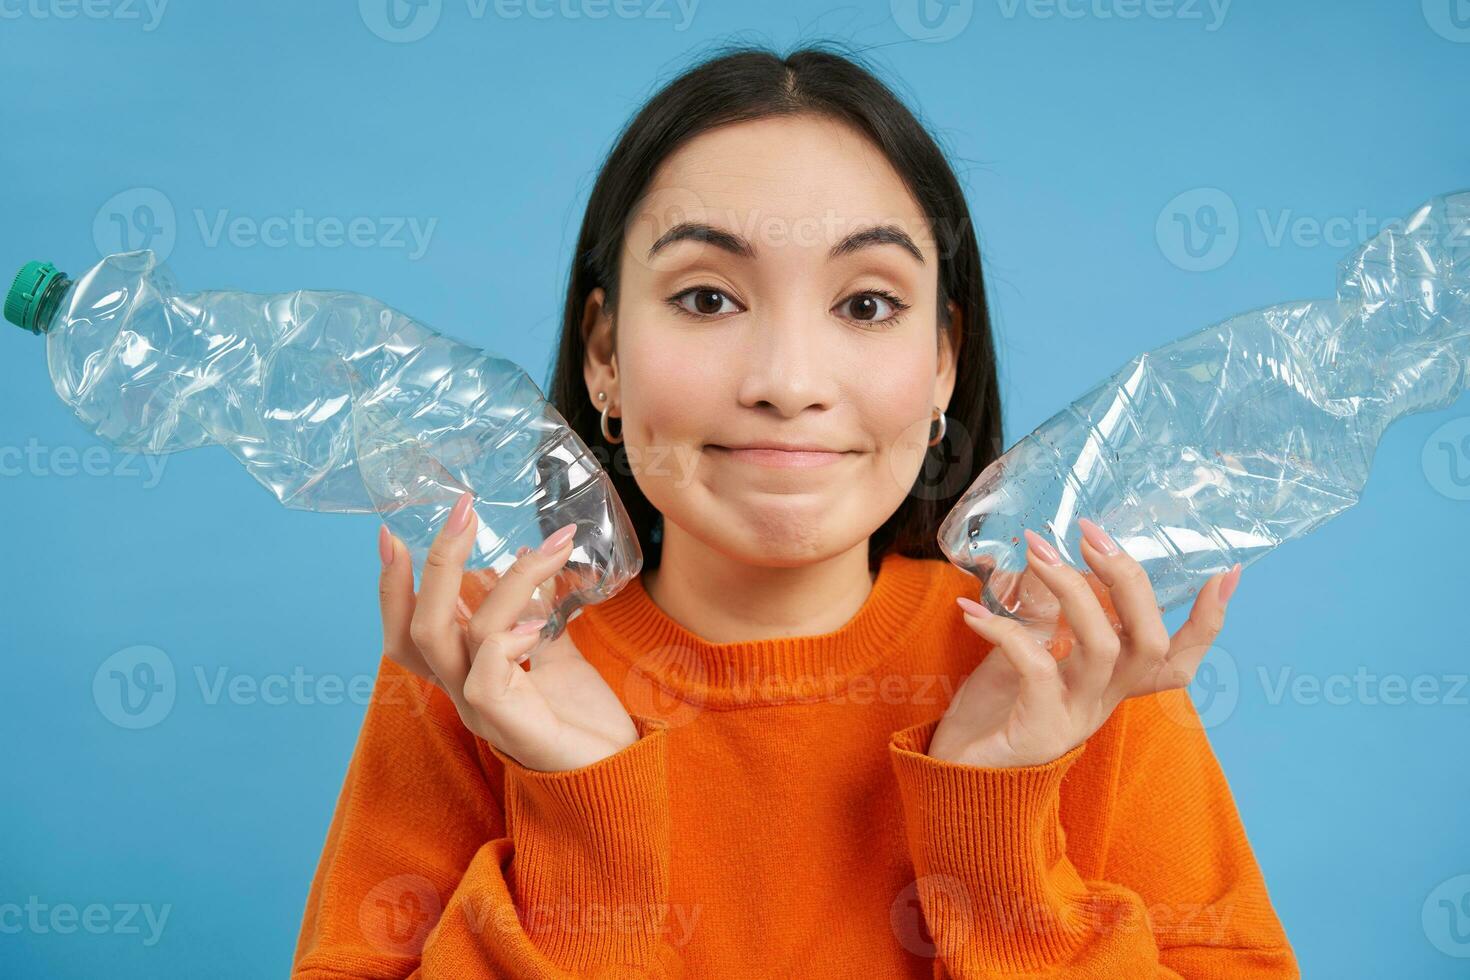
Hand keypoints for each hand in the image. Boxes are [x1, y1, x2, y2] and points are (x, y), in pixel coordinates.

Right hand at [377, 488, 637, 771]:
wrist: (618, 774)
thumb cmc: (583, 718)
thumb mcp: (555, 652)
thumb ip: (534, 616)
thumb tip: (525, 564)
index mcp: (465, 671)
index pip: (408, 629)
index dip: (393, 585)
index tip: (389, 532)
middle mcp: (462, 690)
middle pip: (420, 627)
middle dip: (437, 562)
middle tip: (463, 509)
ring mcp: (481, 711)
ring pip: (459, 637)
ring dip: (505, 582)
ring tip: (549, 548)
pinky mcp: (508, 727)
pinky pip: (484, 677)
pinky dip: (507, 640)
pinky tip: (542, 625)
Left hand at [928, 517, 1240, 768]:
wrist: (953, 776)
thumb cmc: (992, 713)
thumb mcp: (1023, 651)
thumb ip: (1044, 614)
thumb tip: (1049, 555)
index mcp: (1111, 684)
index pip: (1180, 658)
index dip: (1210, 621)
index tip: (1227, 572)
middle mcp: (1104, 702)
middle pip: (1151, 642)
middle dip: (1129, 579)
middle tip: (1091, 535)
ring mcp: (1076, 718)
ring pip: (1103, 647)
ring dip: (1071, 589)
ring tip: (1036, 552)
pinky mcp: (1039, 731)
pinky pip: (1036, 667)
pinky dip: (1004, 631)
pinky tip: (971, 612)